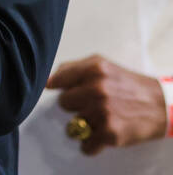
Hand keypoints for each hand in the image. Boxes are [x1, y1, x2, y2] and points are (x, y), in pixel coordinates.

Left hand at [48, 55, 167, 154]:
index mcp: (93, 69)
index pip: (57, 82)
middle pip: (64, 104)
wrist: (161, 105)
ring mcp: (103, 112)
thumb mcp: (102, 65)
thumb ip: (73, 69)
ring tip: (103, 119)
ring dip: (85, 126)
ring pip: (73, 126)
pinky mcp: (110, 133)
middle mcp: (97, 89)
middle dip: (76, 106)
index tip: (62, 92)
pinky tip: (103, 134)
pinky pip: (86, 145)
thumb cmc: (128, 85)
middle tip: (93, 105)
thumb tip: (49, 81)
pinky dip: (92, 145)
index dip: (60, 88)